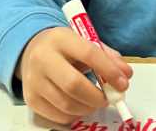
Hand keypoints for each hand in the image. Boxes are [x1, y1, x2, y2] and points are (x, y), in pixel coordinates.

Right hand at [17, 27, 132, 124]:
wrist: (32, 51)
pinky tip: (78, 105)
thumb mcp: (85, 43)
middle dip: (97, 97)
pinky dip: (75, 115)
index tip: (122, 83)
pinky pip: (58, 116)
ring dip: (88, 108)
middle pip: (74, 84)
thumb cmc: (65, 49)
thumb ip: (107, 57)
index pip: (88, 54)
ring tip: (93, 101)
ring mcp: (34, 80)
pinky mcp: (31, 98)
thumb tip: (125, 75)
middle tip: (108, 98)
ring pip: (67, 104)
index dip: (109, 71)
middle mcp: (42, 58)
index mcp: (59, 38)